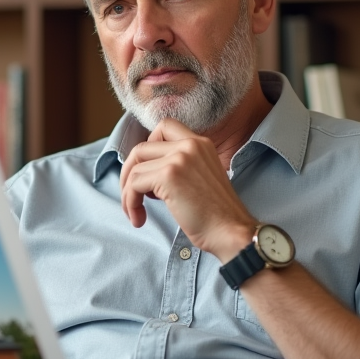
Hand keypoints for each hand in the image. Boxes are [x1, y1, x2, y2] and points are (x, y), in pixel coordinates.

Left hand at [119, 118, 256, 260]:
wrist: (231, 231)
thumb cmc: (216, 214)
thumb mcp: (201, 177)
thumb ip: (180, 166)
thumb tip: (144, 171)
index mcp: (200, 143)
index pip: (164, 127)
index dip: (147, 147)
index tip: (147, 171)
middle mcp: (190, 145)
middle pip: (141, 148)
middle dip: (129, 173)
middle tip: (132, 195)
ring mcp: (179, 158)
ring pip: (134, 169)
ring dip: (128, 194)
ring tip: (136, 213)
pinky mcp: (168, 176)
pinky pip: (134, 185)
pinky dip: (130, 203)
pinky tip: (139, 218)